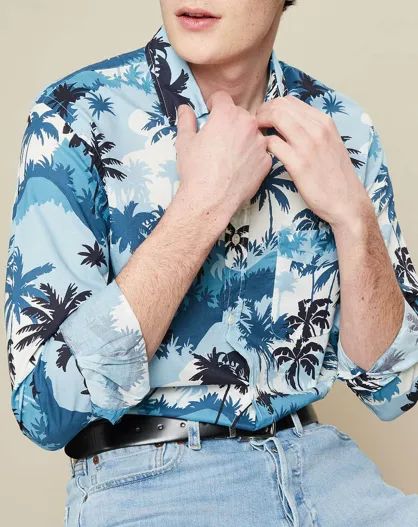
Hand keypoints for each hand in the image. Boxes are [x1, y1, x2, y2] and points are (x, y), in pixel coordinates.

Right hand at [175, 91, 272, 221]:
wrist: (210, 200)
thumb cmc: (195, 170)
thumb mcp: (184, 142)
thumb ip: (186, 121)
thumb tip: (184, 109)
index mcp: (226, 114)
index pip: (222, 97)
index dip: (214, 104)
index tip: (211, 113)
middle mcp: (247, 124)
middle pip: (240, 114)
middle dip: (230, 122)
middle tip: (219, 139)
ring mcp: (260, 143)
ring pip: (252, 133)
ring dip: (243, 138)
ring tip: (229, 156)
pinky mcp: (266, 161)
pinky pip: (260, 152)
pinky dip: (251, 157)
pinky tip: (239, 168)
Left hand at [255, 95, 371, 226]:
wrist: (346, 201)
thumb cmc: (334, 176)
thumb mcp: (329, 143)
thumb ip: (311, 130)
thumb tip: (286, 121)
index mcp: (324, 122)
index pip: (290, 101)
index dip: (272, 106)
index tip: (265, 117)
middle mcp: (318, 129)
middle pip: (280, 106)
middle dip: (262, 112)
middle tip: (256, 126)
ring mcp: (308, 146)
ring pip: (276, 118)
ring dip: (260, 125)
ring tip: (257, 136)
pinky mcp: (299, 165)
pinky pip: (273, 143)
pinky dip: (263, 144)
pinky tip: (264, 152)